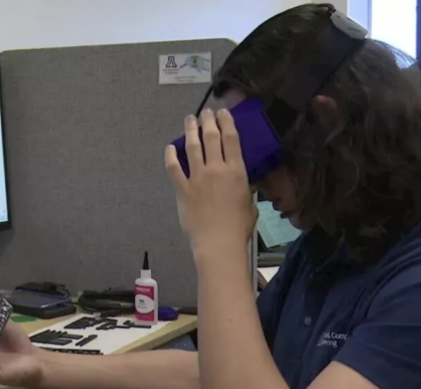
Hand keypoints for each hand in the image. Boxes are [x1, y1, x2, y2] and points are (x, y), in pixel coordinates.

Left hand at [165, 109, 256, 251]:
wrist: (218, 243)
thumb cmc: (238, 227)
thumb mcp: (250, 204)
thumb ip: (246, 189)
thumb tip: (246, 181)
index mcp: (236, 171)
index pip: (231, 139)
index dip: (227, 122)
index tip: (223, 113)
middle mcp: (216, 169)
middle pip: (211, 137)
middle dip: (208, 121)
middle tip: (205, 112)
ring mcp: (197, 177)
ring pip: (192, 146)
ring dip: (190, 130)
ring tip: (189, 120)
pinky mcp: (182, 188)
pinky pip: (173, 168)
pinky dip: (170, 156)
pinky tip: (170, 148)